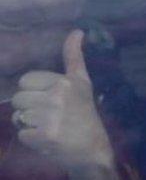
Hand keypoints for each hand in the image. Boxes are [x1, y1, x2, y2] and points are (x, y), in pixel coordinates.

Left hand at [11, 29, 112, 168]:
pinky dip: (31, 140)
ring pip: (18, 116)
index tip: (52, 101)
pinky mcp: (44, 136)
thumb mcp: (82, 83)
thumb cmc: (85, 115)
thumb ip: (74, 56)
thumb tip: (77, 30)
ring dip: (29, 124)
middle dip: (29, 109)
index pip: (25, 81)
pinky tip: (48, 140)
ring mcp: (50, 117)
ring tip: (49, 128)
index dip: (34, 92)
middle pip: (18, 99)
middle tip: (50, 117)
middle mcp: (57, 97)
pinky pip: (21, 134)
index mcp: (65, 82)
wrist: (94, 149)